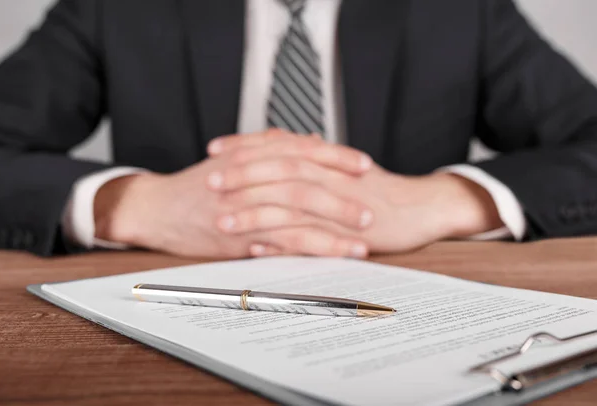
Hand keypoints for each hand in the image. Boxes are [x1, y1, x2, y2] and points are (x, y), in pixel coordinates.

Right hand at [93, 129, 372, 258]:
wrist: (157, 208)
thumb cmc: (198, 184)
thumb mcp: (233, 157)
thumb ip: (271, 145)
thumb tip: (308, 139)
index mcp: (250, 155)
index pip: (301, 151)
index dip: (335, 157)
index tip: (364, 165)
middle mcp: (249, 178)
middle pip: (304, 182)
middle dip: (341, 196)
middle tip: (370, 208)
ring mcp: (243, 209)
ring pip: (296, 216)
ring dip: (332, 231)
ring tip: (361, 242)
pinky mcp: (237, 238)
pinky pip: (278, 244)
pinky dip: (306, 250)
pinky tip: (328, 257)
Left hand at [208, 134, 503, 254]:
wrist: (420, 207)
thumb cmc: (380, 188)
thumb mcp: (346, 166)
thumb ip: (317, 153)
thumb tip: (295, 138)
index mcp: (325, 158)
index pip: (278, 144)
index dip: (244, 145)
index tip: (215, 148)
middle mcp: (329, 176)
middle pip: (279, 169)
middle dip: (241, 175)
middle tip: (210, 181)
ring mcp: (337, 204)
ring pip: (289, 205)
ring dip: (253, 213)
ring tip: (223, 220)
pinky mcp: (346, 233)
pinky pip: (309, 238)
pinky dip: (281, 243)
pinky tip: (257, 248)